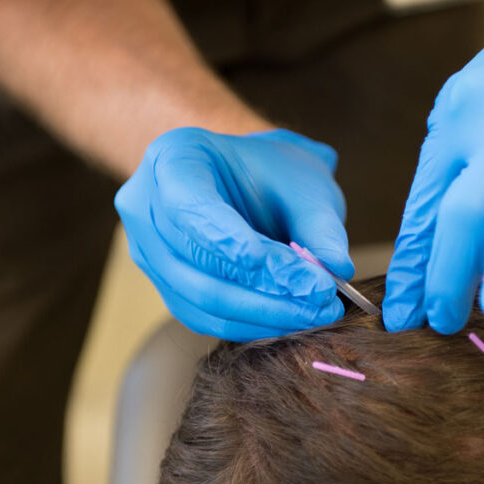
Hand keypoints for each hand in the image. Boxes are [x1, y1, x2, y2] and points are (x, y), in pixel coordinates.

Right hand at [116, 127, 353, 340]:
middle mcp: (146, 208)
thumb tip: (337, 269)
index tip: (274, 264)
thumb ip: (320, 224)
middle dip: (261, 285)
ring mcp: (150, 253)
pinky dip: (254, 324)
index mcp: (171, 159)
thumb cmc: (273, 172)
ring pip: (201, 297)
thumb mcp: (304, 182)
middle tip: (319, 297)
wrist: (251, 182)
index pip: (188, 205)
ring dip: (263, 312)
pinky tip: (294, 320)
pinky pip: (206, 318)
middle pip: (195, 259)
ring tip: (316, 312)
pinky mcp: (170, 290)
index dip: (227, 239)